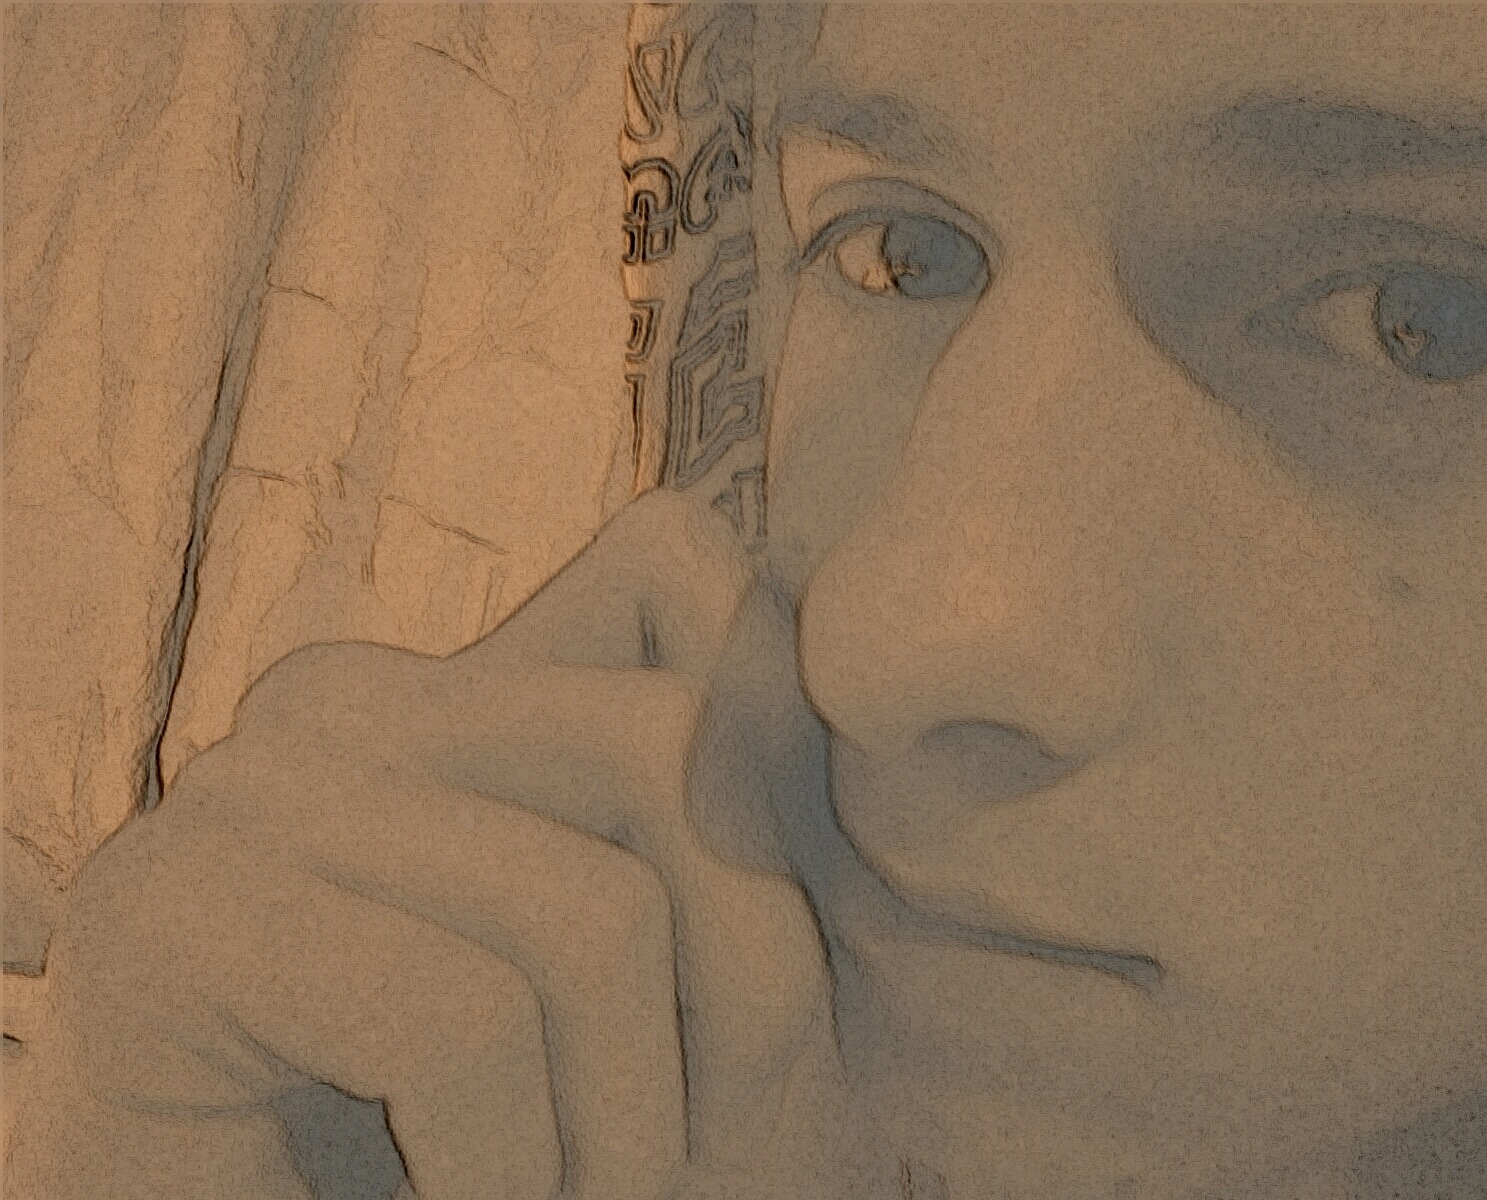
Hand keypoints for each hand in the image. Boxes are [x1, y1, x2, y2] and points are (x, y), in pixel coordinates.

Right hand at [6, 490, 875, 1199]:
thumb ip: (711, 828)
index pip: (673, 568)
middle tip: (700, 1136)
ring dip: (628, 1120)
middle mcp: (351, 702)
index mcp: (460, 688)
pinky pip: (458, 1021)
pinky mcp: (170, 920)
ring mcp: (252, 792)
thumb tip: (819, 682)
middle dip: (748, 977)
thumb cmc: (485, 1141)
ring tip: (573, 1185)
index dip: (776, 745)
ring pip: (592, 910)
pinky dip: (504, 1166)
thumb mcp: (653, 976)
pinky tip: (455, 1195)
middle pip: (672, 740)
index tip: (777, 957)